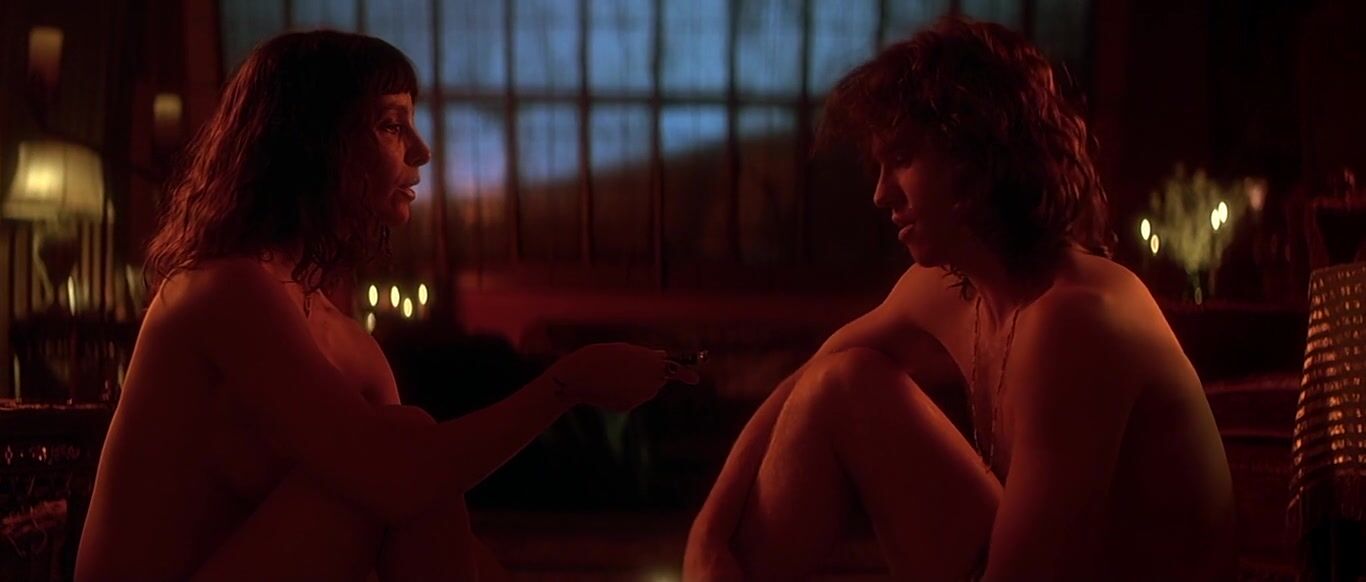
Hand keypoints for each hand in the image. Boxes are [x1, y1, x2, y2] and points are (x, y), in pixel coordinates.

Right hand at [546, 343, 695, 410]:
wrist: (579, 376)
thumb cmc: (601, 356)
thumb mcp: (626, 350)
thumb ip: (648, 355)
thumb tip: (663, 356)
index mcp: (652, 362)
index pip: (676, 368)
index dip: (686, 373)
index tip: (696, 379)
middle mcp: (651, 381)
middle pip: (659, 378)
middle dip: (651, 374)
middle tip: (628, 367)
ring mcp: (641, 396)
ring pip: (646, 388)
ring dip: (636, 381)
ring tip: (613, 373)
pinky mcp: (630, 406)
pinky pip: (633, 397)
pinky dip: (625, 391)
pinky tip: (609, 385)